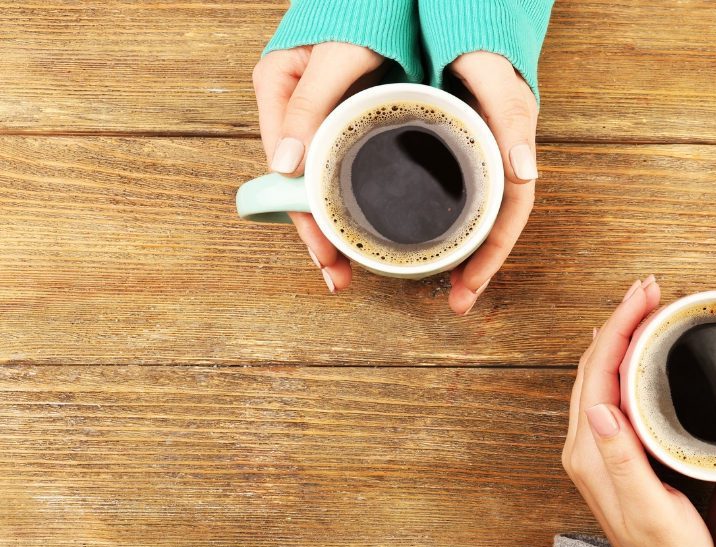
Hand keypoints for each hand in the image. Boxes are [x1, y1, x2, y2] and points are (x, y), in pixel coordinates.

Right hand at [252, 42, 385, 292]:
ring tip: (346, 266)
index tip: (325, 252)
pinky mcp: (342, 117)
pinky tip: (359, 224)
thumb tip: (284, 165)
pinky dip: (347, 197)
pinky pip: (338, 165)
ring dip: (331, 223)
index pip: (284, 169)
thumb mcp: (338, 54)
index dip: (304, 214)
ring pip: (317, 181)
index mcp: (277, 90)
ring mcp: (315, 116)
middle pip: (298, 183)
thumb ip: (311, 104)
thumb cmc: (362, 10)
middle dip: (318, 232)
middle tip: (338, 275)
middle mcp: (291, 109)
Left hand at [445, 52, 538, 314]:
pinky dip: (446, 224)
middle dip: (478, 268)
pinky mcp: (452, 150)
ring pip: (475, 215)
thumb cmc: (482, 44)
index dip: (493, 255)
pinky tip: (425, 238)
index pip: (510, 214)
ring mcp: (475, 157)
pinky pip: (454, 196)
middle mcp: (497, 159)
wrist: (464, 17)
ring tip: (445, 286)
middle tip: (457, 303)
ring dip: (463, 253)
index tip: (470, 288)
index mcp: (512, 149)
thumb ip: (511, 116)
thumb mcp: (497, 77)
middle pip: (492, 224)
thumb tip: (526, 172)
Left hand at [562, 277, 714, 546]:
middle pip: (596, 362)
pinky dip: (626, 356)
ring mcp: (595, 442)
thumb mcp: (647, 508)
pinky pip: (611, 386)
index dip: (622, 325)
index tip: (647, 293)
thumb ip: (622, 460)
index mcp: (591, 450)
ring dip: (622, 333)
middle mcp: (586, 441)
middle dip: (622, 318)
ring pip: (602, 371)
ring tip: (649, 306)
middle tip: (652, 288)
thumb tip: (599, 408)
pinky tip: (643, 347)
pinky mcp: (610, 446)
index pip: (600, 369)